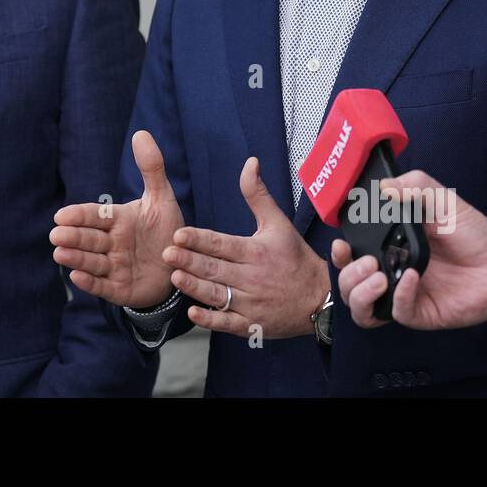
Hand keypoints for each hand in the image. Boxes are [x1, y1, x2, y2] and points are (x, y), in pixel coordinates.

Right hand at [50, 130, 183, 307]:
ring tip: (60, 253)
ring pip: (92, 261)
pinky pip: (102, 285)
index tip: (62, 215)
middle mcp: (112, 243)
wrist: (183, 267)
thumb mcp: (162, 198)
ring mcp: (114, 267)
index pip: (94, 216)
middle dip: (73, 237)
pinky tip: (76, 276)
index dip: (79, 216)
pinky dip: (90, 282)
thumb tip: (140, 133)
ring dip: (76, 258)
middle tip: (56, 234)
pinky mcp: (119, 289)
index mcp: (118, 220)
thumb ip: (151, 168)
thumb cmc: (167, 230)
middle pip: (89, 239)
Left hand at [165, 156, 328, 339]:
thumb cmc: (295, 257)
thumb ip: (257, 194)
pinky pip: (228, 323)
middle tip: (167, 254)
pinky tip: (193, 312)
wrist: (320, 298)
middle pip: (216, 268)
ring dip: (195, 287)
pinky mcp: (251, 323)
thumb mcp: (278, 223)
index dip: (200, 239)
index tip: (179, 234)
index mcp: (256, 251)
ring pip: (218, 295)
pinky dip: (210, 320)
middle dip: (190, 261)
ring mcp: (251, 302)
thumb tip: (249, 163)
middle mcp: (252, 277)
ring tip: (175, 278)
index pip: (223, 244)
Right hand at [332, 170, 486, 329]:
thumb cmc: (471, 231)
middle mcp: (390, 272)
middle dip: (347, 275)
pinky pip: (396, 313)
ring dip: (360, 293)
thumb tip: (384, 186)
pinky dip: (398, 296)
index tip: (341, 244)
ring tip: (379, 276)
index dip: (339, 254)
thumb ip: (415, 186)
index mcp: (387, 247)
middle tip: (366, 262)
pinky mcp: (419, 313)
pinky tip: (412, 278)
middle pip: (347, 285)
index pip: (349, 256)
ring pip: (361, 309)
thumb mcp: (442, 199)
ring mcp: (402, 295)